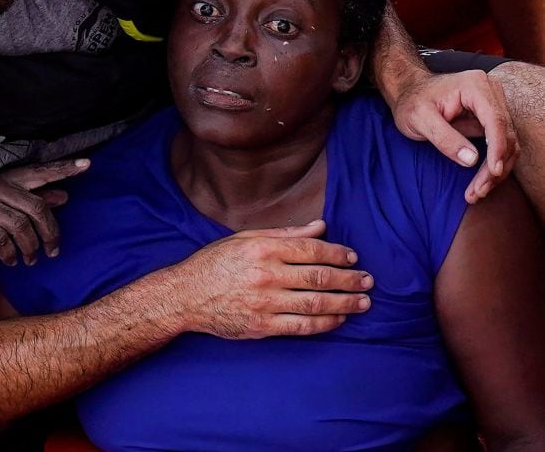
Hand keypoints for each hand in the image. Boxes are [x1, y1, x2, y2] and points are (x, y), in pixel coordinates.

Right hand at [0, 160, 89, 265]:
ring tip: (32, 259)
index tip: (86, 165)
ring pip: (20, 227)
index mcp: (9, 178)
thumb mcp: (6, 195)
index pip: (42, 172)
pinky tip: (12, 260)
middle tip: (54, 250)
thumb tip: (64, 196)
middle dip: (50, 232)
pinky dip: (9, 253)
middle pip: (36, 208)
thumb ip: (36, 196)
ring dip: (30, 247)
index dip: (63, 169)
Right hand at [171, 221, 373, 337]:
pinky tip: (339, 319)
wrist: (185, 296)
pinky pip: (301, 326)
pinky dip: (325, 323)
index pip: (312, 249)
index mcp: (263, 248)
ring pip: (315, 303)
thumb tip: (321, 226)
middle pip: (319, 277)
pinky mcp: (261, 326)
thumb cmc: (214, 263)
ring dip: (345, 302)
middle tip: (368, 281)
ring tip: (363, 302)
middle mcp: (266, 274)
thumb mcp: (245, 238)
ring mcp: (264, 303)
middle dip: (349, 279)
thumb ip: (285, 233)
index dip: (338, 253)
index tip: (353, 257)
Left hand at [389, 69, 518, 203]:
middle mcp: (491, 93)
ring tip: (477, 192)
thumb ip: (444, 138)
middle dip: (495, 167)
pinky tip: (480, 184)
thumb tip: (472, 160)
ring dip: (496, 171)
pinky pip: (499, 145)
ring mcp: (494, 105)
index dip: (497, 149)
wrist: (408, 93)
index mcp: (475, 86)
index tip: (493, 172)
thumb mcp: (419, 119)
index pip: (496, 120)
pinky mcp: (491, 119)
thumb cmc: (411, 103)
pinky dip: (492, 165)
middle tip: (478, 191)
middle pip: (505, 134)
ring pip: (507, 143)